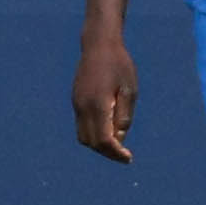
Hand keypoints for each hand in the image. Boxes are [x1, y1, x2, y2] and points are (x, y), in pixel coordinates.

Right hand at [73, 36, 136, 161]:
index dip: (116, 152)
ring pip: (83, 136)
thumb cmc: (120, 65)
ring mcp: (76, 104)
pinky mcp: (76, 101)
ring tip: (118, 146)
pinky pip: (82, 125)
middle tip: (125, 156)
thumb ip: (124, 115)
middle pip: (90, 142)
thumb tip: (120, 137)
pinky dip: (94, 134)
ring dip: (99, 145)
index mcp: (97, 105)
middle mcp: (82, 107)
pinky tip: (109, 132)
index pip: (104, 139)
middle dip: (107, 152)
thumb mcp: (129, 90)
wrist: (98, 46)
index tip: (129, 158)